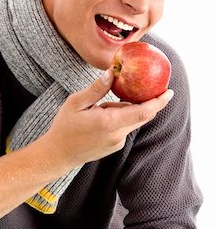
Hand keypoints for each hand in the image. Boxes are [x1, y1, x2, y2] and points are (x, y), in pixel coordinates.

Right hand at [45, 69, 173, 167]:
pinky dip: (118, 119)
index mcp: (108, 123)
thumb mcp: (76, 103)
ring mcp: (117, 143)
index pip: (142, 112)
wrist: (58, 154)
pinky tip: (98, 118)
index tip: (169, 92)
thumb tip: (112, 73)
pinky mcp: (114, 147)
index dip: (158, 102)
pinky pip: (123, 128)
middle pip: (140, 115)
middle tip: (137, 86)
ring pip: (130, 121)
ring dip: (122, 110)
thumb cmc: (64, 127)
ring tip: (97, 110)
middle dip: (140, 101)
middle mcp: (117, 135)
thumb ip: (97, 89)